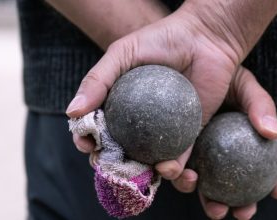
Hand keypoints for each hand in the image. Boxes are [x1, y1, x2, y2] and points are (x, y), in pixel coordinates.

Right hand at [66, 0, 276, 217]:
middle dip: (112, 163)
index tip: (87, 144)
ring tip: (141, 170)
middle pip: (119, 149)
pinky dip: (172, 167)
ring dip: (141, 172)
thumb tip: (72, 113)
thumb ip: (96, 80)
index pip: (97, 128)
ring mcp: (163, 129)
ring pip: (147, 159)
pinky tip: (167, 167)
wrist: (205, 38)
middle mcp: (139, 120)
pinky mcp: (189, 134)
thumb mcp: (122, 53)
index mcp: (119, 103)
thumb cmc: (161, 40)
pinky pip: (178, 156)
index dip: (88, 140)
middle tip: (111, 165)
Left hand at [172, 66, 276, 218]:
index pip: (264, 165)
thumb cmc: (224, 72)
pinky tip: (177, 173)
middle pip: (232, 183)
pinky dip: (176, 173)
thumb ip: (262, 107)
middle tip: (242, 212)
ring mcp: (194, 148)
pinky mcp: (171, 143)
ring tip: (213, 203)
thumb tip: (273, 133)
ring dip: (207, 198)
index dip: (275, 181)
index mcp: (241, 140)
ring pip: (202, 180)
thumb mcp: (248, 88)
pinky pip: (174, 161)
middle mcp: (218, 149)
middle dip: (238, 205)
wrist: (194, 53)